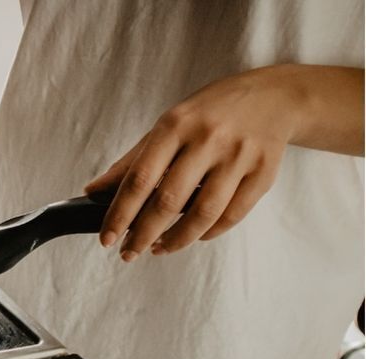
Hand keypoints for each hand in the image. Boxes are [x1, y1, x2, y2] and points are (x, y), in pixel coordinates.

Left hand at [86, 66, 300, 260]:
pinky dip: (209, 233)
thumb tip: (93, 191)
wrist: (273, 97)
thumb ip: (132, 161)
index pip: (140, 179)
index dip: (120, 213)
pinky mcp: (264, 172)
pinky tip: (192, 237)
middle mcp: (208, 139)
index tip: (107, 239)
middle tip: (129, 253)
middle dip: (144, 234)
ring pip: (203, 214)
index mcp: (176, 125)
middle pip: (169, 201)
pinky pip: (232, 215)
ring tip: (159, 249)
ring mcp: (239, 156)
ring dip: (177, 240)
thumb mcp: (168, 125)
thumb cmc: (209, 113)